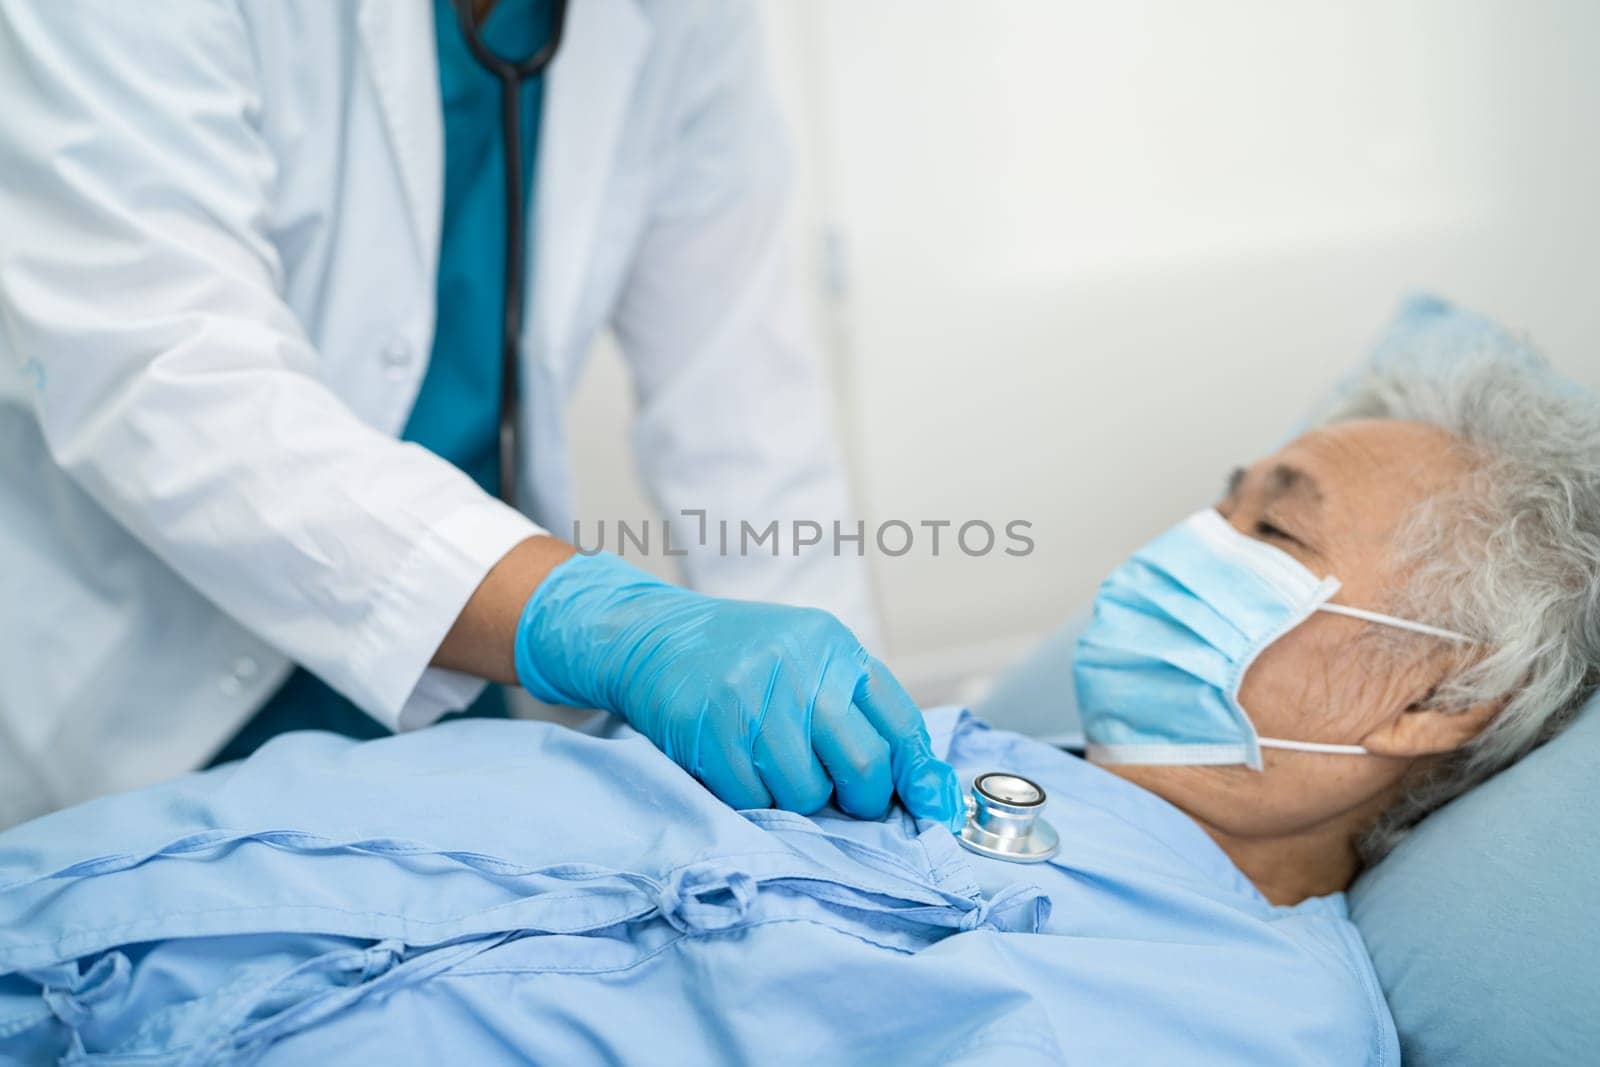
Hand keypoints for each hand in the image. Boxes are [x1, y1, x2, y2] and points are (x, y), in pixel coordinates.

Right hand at [514, 552, 963, 827]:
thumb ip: (864, 714)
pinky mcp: (712, 730)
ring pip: (808, 792)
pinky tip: (739, 769)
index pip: (901, 724)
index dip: (918, 776)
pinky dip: (754, 799)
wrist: (653, 635)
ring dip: (798, 800)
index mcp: (836, 647)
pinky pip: (755, 798)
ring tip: (776, 770)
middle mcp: (801, 668)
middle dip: (861, 799)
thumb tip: (934, 793)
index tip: (930, 811)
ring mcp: (754, 698)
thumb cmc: (744, 658)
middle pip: (864, 765)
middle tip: (842, 798)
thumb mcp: (810, 661)